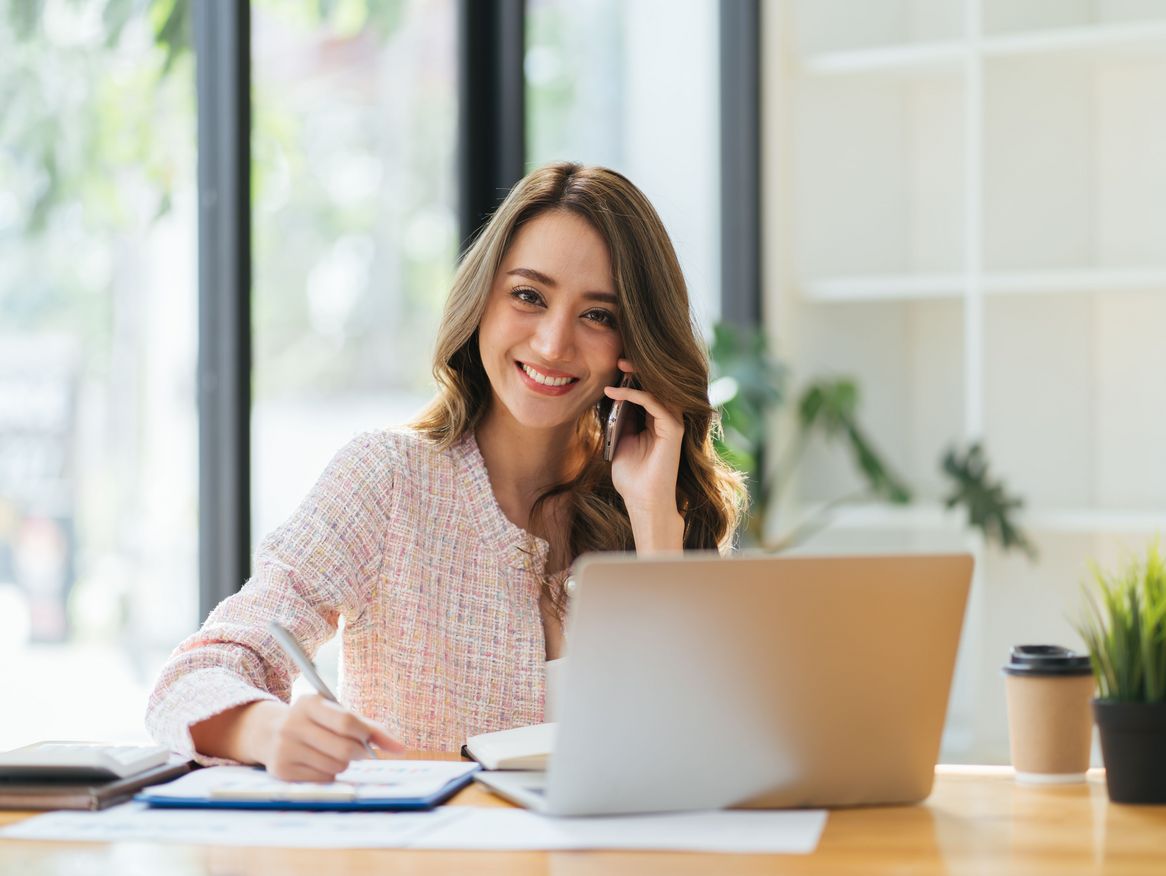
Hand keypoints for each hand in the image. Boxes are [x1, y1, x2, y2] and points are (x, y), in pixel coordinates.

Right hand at [255, 695, 404, 781]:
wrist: (269, 733)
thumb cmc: (315, 722)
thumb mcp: (335, 714)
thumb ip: (369, 726)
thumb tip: (400, 748)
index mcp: (309, 703)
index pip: (346, 721)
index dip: (366, 734)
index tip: (376, 742)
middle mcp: (293, 724)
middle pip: (344, 748)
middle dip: (359, 753)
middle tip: (361, 751)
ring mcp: (285, 749)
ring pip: (335, 766)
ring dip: (343, 764)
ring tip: (332, 753)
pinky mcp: (281, 771)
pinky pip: (322, 779)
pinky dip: (328, 774)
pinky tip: (317, 763)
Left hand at [604, 359, 684, 551]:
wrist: (642, 501)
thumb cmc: (631, 476)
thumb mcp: (619, 440)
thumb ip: (620, 419)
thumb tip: (612, 395)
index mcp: (656, 421)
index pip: (647, 390)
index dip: (632, 377)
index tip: (613, 366)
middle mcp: (668, 419)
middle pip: (656, 385)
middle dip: (637, 369)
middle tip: (618, 357)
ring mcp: (672, 423)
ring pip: (658, 389)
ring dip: (637, 376)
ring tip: (617, 366)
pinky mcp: (672, 429)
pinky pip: (653, 403)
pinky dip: (633, 394)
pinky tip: (614, 393)